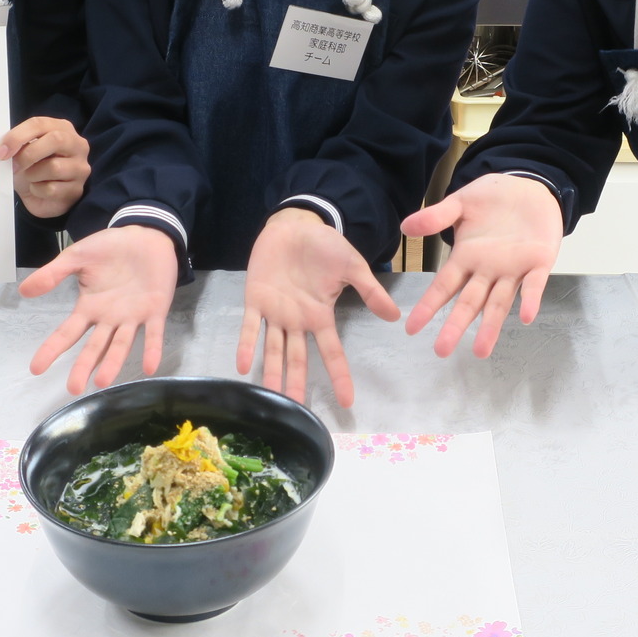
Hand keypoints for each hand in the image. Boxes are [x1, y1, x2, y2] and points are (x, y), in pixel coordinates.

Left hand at [0, 117, 89, 219]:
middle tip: (13, 166)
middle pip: (56, 140)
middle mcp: (77, 145)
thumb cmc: (33, 168)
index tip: (1, 151)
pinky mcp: (77, 190)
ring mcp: (80, 168)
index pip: (40, 124)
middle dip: (28, 154)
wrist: (42, 197)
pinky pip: (52, 189)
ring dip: (32, 174)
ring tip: (30, 178)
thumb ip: (18, 144)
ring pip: (54, 167)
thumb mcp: (24, 151)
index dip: (18, 136)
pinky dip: (37, 190)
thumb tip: (4, 148)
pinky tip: (39, 190)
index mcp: (63, 128)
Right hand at [23, 225, 178, 393]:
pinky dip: (151, 349)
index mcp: (89, 307)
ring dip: (113, 362)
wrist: (145, 234)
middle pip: (94, 347)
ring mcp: (132, 316)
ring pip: (121, 344)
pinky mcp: (156, 310)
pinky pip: (153, 333)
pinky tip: (149, 366)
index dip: (52, 350)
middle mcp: (109, 318)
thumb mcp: (77, 257)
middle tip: (73, 388)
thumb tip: (23, 290)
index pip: (67, 333)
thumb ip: (53, 274)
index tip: (36, 368)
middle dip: (83, 366)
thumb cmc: (110, 248)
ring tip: (102, 382)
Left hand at [237, 208, 399, 405]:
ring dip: (271, 372)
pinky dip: (246, 344)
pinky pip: (249, 326)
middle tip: (295, 411)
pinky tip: (242, 365)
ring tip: (269, 397)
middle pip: (297, 358)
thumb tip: (395, 316)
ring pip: (273, 348)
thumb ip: (370, 291)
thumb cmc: (324, 245)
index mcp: (321, 316)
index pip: (332, 352)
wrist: (295, 224)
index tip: (347, 402)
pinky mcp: (255, 299)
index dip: (339, 376)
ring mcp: (275, 312)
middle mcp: (297, 321)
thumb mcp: (352, 266)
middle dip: (296, 384)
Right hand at [400, 174, 561, 357]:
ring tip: (480, 350)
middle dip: (455, 325)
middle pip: (469, 302)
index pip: (443, 286)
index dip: (428, 306)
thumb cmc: (492, 197)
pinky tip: (526, 316)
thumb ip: (436, 217)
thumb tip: (405, 226)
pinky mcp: (539, 262)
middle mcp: (487, 271)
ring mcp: (514, 269)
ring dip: (491, 326)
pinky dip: (530, 300)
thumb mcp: (460, 203)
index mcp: (466, 258)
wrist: (529, 186)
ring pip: (499, 302)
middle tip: (441, 350)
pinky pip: (534, 284)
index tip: (411, 328)